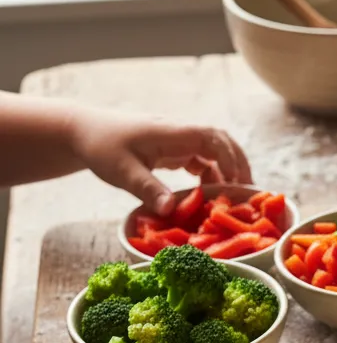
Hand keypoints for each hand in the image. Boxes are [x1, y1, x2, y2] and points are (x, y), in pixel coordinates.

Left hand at [69, 109, 251, 216]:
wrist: (82, 131)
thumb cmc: (100, 146)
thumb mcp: (121, 171)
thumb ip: (148, 190)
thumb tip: (171, 211)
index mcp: (170, 133)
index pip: (212, 138)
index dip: (230, 160)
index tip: (237, 184)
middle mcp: (179, 133)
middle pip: (222, 141)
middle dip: (239, 165)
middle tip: (248, 192)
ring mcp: (177, 140)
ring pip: (214, 151)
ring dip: (227, 172)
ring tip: (233, 198)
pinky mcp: (173, 149)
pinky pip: (202, 160)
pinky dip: (212, 176)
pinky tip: (209, 194)